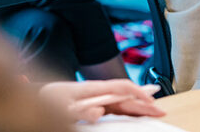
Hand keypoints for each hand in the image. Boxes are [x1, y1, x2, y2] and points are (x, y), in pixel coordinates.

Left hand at [39, 80, 165, 123]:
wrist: (39, 97)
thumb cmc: (49, 99)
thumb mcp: (62, 106)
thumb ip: (82, 109)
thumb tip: (100, 112)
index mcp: (93, 89)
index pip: (122, 87)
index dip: (138, 93)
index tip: (151, 101)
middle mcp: (99, 92)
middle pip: (126, 96)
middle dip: (145, 102)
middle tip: (160, 111)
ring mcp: (98, 98)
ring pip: (123, 102)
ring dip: (140, 106)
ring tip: (155, 110)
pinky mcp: (95, 105)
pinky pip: (116, 106)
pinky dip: (129, 108)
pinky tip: (137, 110)